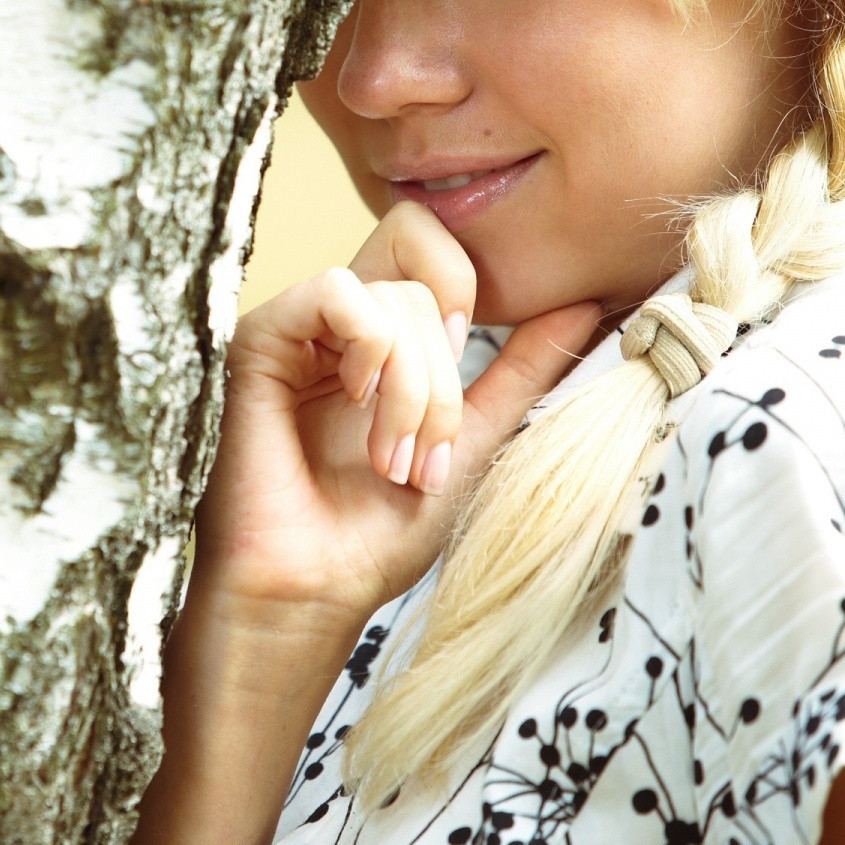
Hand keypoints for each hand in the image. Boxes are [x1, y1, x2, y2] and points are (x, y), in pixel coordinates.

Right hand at [195, 200, 603, 620]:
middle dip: (446, 376)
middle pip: (427, 277)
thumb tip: (584, 304)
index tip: (464, 384)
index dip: (471, 297)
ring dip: (415, 388)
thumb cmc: (375, 537)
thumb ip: (520, 370)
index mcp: (382, 340)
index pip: (437, 251)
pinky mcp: (260, 337)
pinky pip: (338, 291)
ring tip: (391, 462)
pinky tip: (356, 404)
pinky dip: (373, 349)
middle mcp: (336, 326)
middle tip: (426, 455)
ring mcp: (297, 329)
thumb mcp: (473, 444)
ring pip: (395, 294)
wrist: (311, 593)